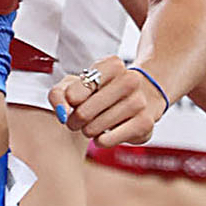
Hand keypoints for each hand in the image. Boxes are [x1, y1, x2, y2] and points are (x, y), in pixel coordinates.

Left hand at [48, 56, 165, 145]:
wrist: (146, 95)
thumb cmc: (105, 90)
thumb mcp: (79, 83)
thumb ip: (59, 94)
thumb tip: (62, 114)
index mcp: (112, 65)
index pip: (73, 93)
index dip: (68, 103)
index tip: (73, 103)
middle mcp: (129, 80)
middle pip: (82, 113)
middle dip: (74, 121)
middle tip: (77, 120)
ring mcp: (139, 102)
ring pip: (94, 128)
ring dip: (87, 130)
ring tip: (93, 125)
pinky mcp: (144, 124)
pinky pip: (107, 140)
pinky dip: (100, 140)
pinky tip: (105, 132)